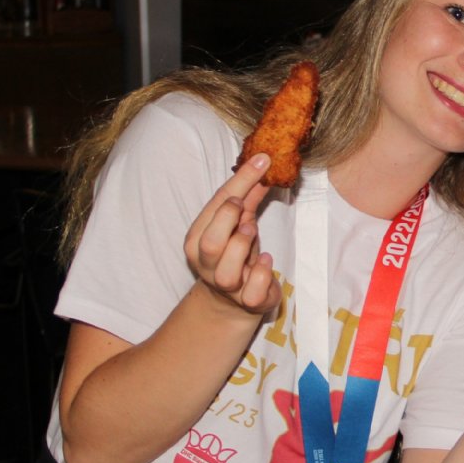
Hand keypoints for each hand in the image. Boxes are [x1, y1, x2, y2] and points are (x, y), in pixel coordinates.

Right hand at [183, 153, 281, 314]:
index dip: (240, 181)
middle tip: (245, 208)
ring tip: (252, 232)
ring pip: (227, 270)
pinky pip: (252, 290)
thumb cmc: (236, 254)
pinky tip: (266, 260)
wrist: (235, 300)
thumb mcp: (240, 222)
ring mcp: (225, 285)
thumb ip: (249, 196)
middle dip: (230, 219)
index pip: (214, 206)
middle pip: (211, 242)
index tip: (262, 160)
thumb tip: (263, 163)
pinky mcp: (248, 301)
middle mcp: (206, 264)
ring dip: (243, 247)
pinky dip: (261, 272)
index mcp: (198, 239)